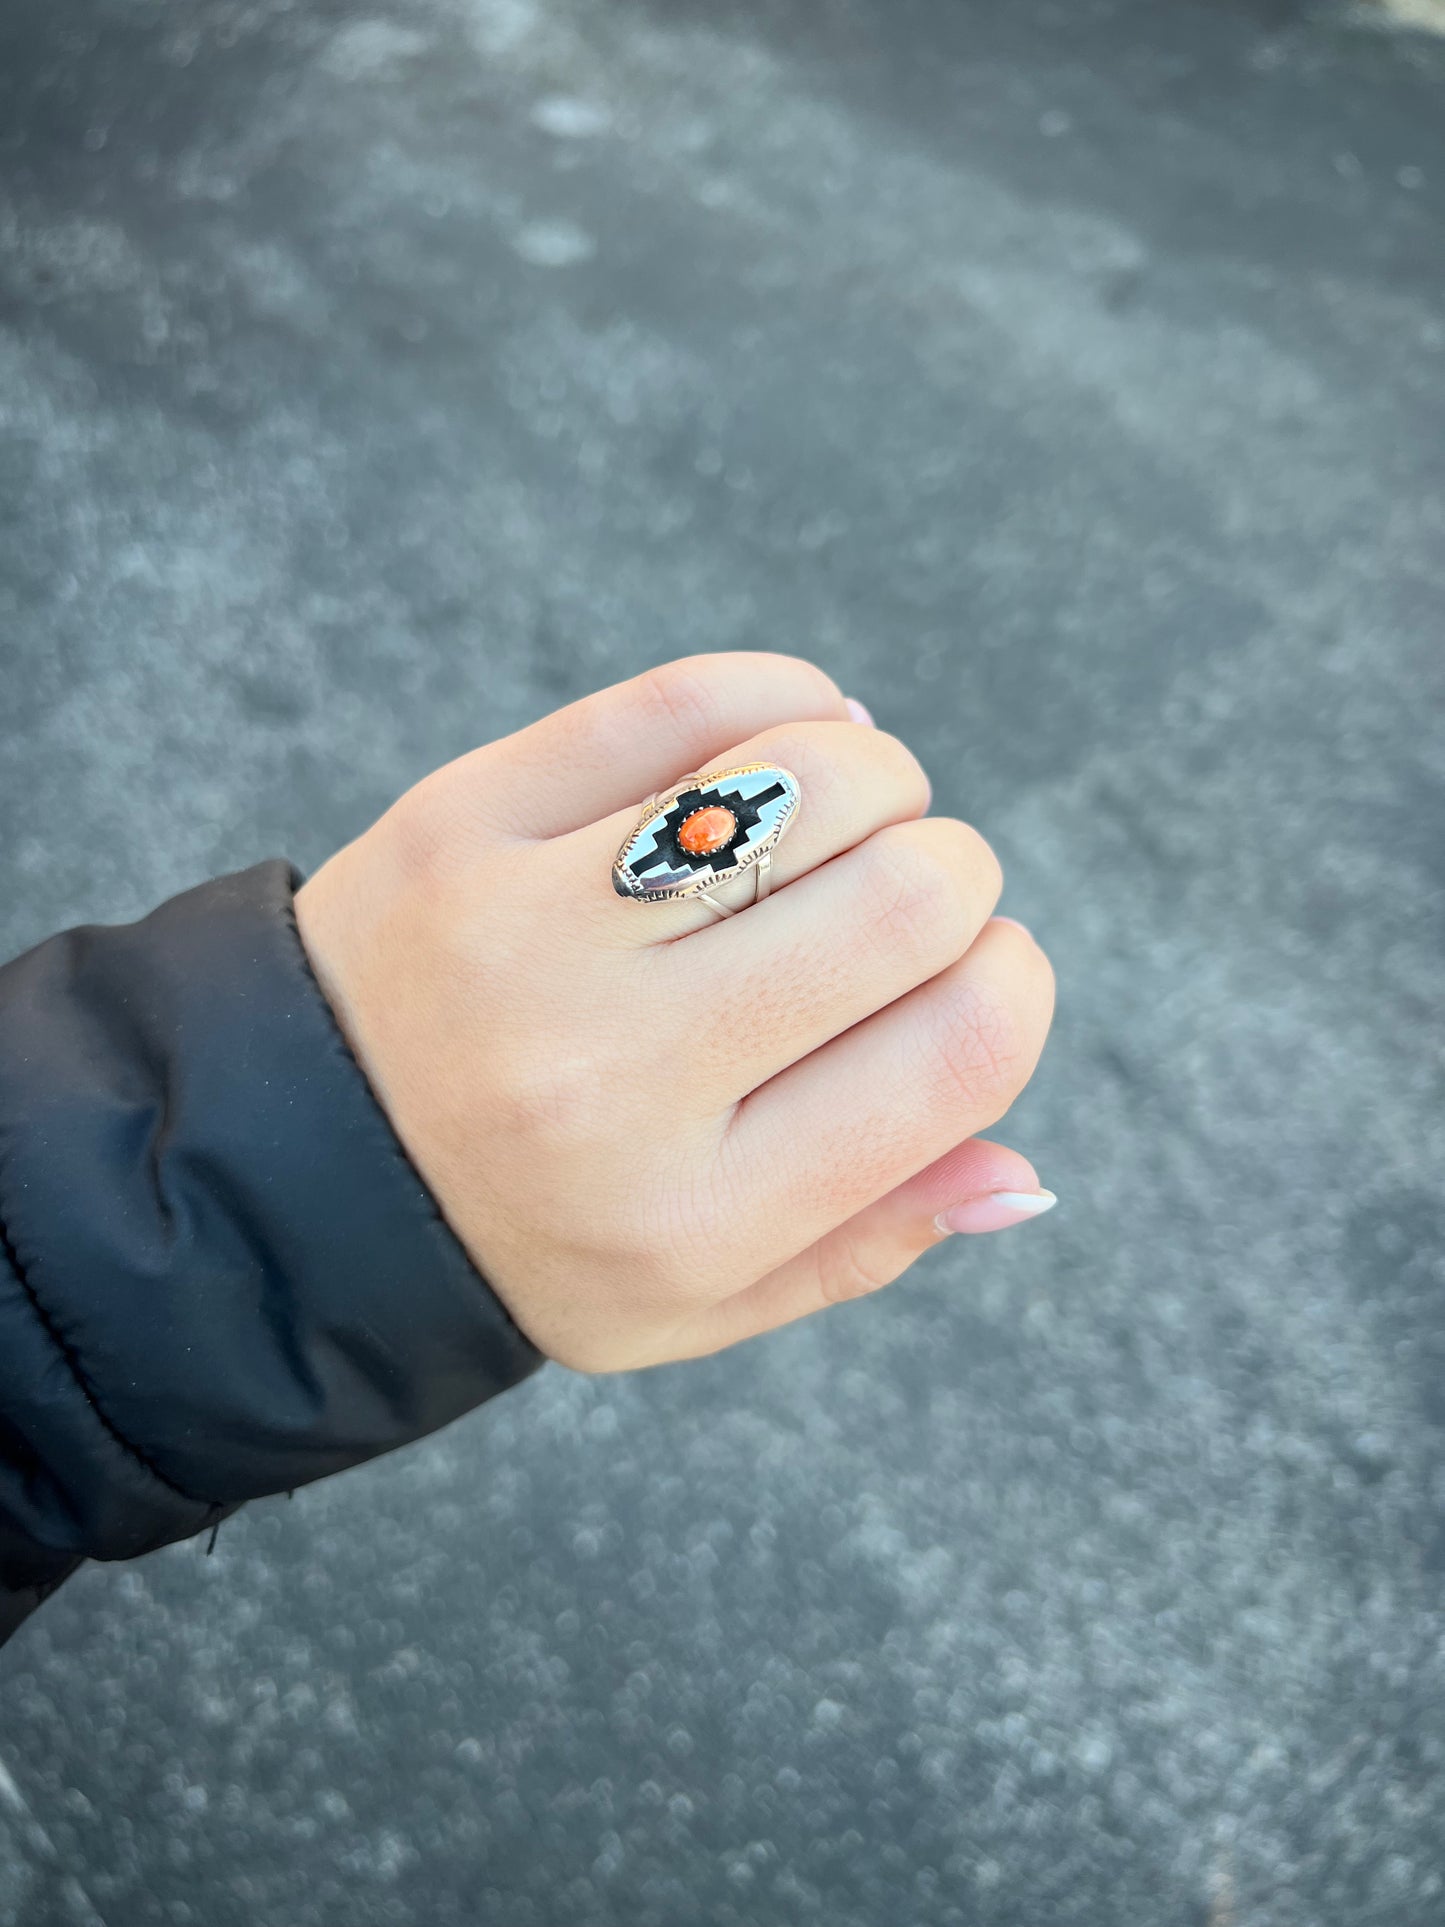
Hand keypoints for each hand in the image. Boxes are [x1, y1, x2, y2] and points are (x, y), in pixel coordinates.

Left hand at [295, 655, 1055, 1371]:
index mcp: (698, 1211)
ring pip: (812, 776)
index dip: (1011, 983)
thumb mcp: (693, 1303)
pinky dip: (783, 701)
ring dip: (874, 782)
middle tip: (900, 901)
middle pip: (912, 897)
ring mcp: (531, 931)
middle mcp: (616, 1074)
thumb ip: (865, 1242)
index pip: (960, 1049)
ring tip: (834, 825)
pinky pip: (685, 702)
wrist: (286, 1166)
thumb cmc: (525, 1235)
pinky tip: (784, 745)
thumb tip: (1028, 1175)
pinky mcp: (465, 817)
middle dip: (953, 879)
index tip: (974, 974)